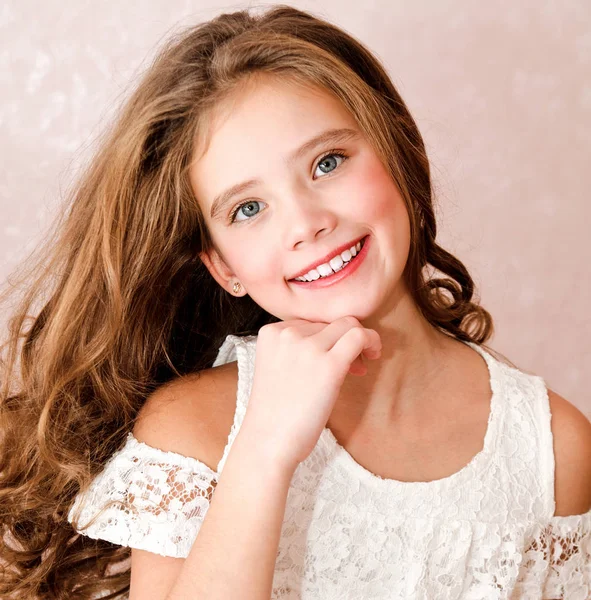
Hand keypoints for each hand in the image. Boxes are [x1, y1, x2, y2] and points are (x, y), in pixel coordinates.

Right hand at [239, 316, 381, 471]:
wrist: (268, 442)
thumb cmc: (276, 413)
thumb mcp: (277, 367)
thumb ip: (297, 348)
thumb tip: (338, 338)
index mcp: (271, 333)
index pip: (310, 323)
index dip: (326, 338)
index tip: (333, 359)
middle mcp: (287, 333)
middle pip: (329, 323)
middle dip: (343, 340)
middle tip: (353, 365)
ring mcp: (308, 347)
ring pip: (348, 324)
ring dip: (361, 339)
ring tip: (363, 364)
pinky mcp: (329, 364)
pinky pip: (359, 336)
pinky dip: (372, 340)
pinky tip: (374, 354)